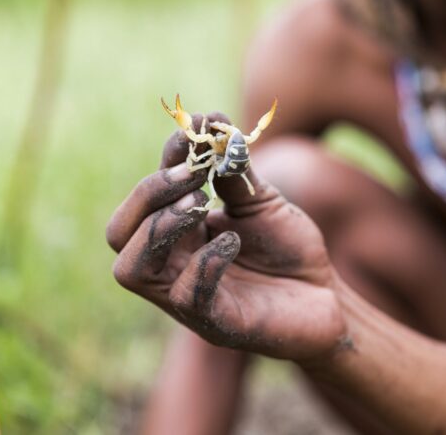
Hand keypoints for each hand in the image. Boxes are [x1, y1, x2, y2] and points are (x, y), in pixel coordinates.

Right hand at [106, 115, 346, 360]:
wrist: (327, 297)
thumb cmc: (287, 249)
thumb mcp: (260, 201)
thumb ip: (234, 169)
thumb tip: (211, 122)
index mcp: (176, 233)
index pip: (143, 198)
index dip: (164, 160)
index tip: (195, 130)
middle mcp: (170, 264)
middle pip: (118, 232)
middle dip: (147, 195)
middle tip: (193, 175)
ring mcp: (186, 297)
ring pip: (131, 268)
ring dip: (159, 228)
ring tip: (202, 204)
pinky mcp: (215, 323)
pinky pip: (185, 297)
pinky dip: (204, 263)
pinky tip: (233, 242)